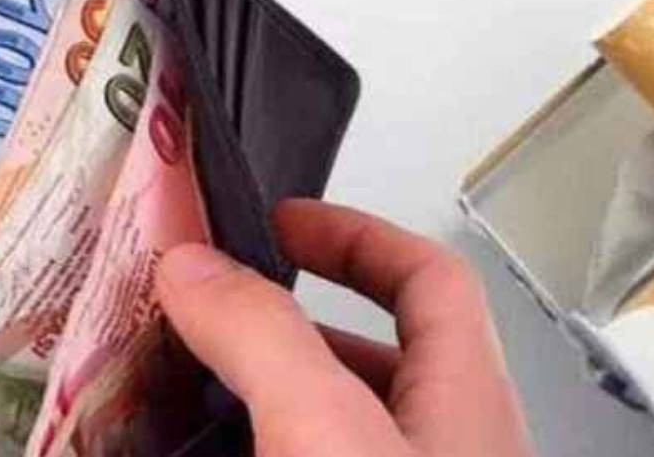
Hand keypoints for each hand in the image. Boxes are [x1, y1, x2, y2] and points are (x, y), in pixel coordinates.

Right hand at [157, 199, 532, 456]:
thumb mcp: (328, 431)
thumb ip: (265, 341)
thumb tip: (195, 264)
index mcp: (468, 396)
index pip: (431, 275)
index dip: (358, 234)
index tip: (280, 220)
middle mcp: (452, 445)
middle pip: (380, 354)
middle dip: (289, 327)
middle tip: (209, 315)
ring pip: (339, 427)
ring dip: (267, 401)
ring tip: (185, 394)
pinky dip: (259, 447)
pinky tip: (206, 452)